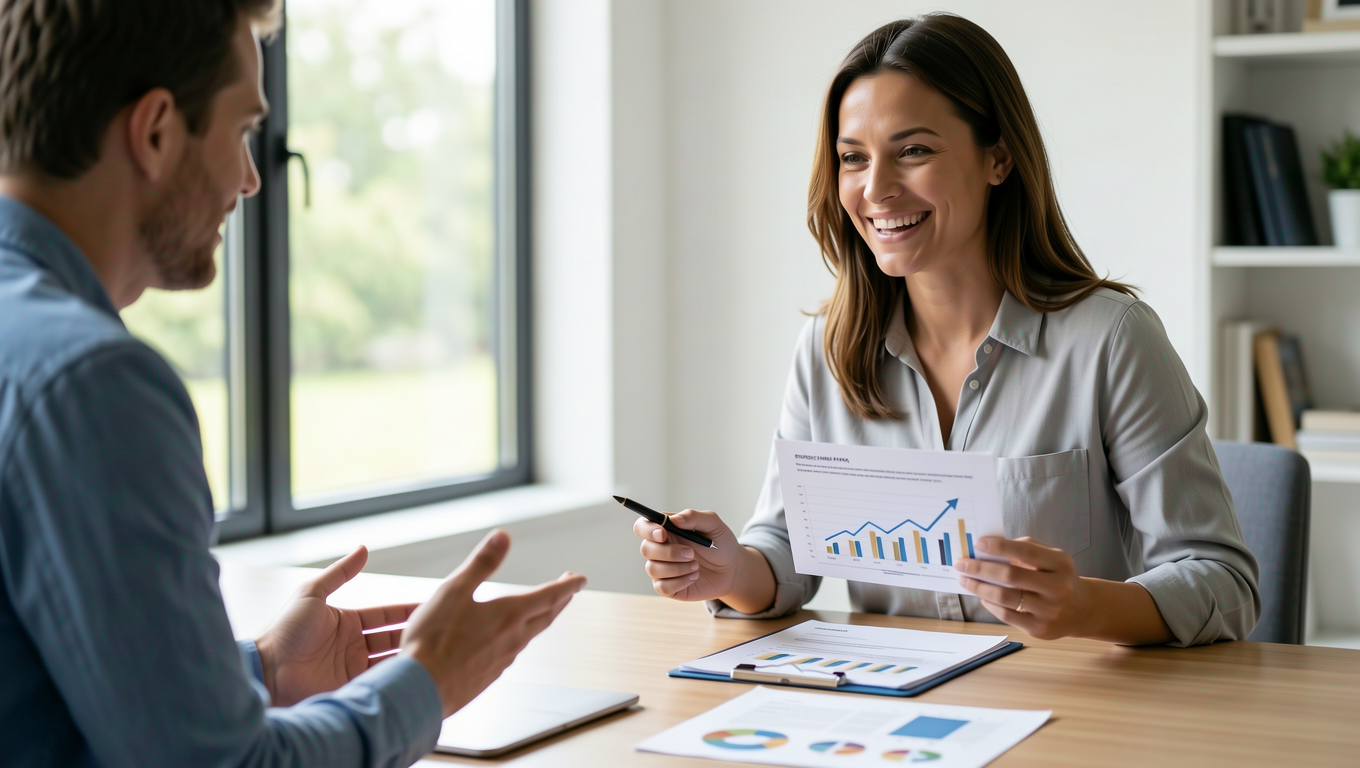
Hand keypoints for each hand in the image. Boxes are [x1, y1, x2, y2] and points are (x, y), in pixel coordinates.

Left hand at [255, 546, 418, 706]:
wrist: (267, 670)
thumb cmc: (285, 630)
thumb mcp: (312, 593)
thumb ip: (340, 573)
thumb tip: (363, 549)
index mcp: (347, 622)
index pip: (385, 615)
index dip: (406, 611)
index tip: (430, 607)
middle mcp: (353, 645)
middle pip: (391, 638)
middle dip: (412, 634)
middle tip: (437, 631)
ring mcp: (352, 668)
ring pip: (388, 660)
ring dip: (406, 656)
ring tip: (429, 652)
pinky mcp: (350, 688)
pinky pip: (377, 682)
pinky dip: (393, 677)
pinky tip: (410, 673)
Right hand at [400, 529, 585, 717]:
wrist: (422, 691)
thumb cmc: (433, 642)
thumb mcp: (454, 591)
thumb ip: (481, 563)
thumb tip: (502, 537)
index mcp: (509, 615)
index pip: (549, 596)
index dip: (568, 585)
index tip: (580, 579)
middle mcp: (513, 639)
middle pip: (546, 616)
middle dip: (560, 601)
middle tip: (569, 591)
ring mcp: (503, 660)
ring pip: (530, 636)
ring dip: (541, 620)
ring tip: (541, 612)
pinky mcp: (489, 676)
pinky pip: (512, 653)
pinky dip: (518, 640)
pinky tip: (507, 641)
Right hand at [633, 509, 742, 600]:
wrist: (732, 569)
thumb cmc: (721, 544)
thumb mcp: (714, 524)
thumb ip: (694, 517)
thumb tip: (674, 519)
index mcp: (666, 529)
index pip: (642, 526)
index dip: (647, 529)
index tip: (663, 534)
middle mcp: (660, 548)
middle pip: (645, 549)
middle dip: (668, 552)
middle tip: (691, 553)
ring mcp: (663, 568)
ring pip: (652, 569)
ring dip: (677, 568)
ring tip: (696, 565)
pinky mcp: (668, 587)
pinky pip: (661, 587)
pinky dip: (679, 582)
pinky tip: (694, 576)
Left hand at [954, 536, 1091, 640]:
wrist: (1082, 610)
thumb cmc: (1058, 577)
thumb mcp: (1052, 558)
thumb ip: (1026, 548)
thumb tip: (990, 546)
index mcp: (1061, 564)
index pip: (1027, 552)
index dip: (1000, 546)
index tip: (978, 543)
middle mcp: (1058, 588)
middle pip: (1011, 576)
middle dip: (981, 568)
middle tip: (961, 564)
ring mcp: (1049, 611)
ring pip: (1005, 598)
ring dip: (979, 587)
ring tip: (965, 580)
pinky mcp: (1039, 629)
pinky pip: (1006, 615)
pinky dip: (989, 603)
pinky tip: (982, 595)